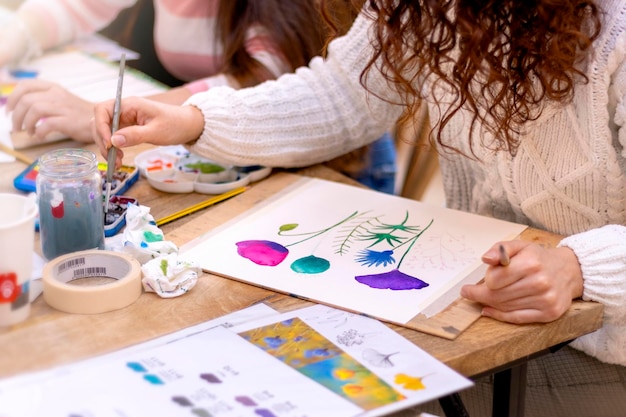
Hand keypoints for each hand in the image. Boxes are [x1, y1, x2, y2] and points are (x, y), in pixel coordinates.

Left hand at [6, 79, 94, 142]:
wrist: (101, 120)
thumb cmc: (78, 113)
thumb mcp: (60, 99)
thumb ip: (43, 99)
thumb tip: (20, 107)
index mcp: (53, 88)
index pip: (25, 85)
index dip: (13, 97)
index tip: (9, 110)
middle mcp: (57, 95)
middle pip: (26, 100)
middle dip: (16, 115)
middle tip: (16, 127)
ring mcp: (63, 107)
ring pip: (34, 110)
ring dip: (25, 123)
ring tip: (28, 132)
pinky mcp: (69, 121)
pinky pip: (47, 124)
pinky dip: (39, 132)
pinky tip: (40, 136)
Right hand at [92, 96, 204, 166]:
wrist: (188, 126)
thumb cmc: (175, 125)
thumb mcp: (156, 132)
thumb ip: (135, 135)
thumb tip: (114, 141)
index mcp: (129, 105)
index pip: (102, 110)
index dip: (101, 127)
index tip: (109, 144)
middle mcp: (123, 110)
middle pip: (100, 123)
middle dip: (103, 141)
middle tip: (113, 158)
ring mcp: (125, 120)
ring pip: (105, 132)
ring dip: (107, 148)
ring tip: (117, 162)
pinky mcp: (128, 128)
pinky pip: (114, 138)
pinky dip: (113, 149)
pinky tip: (119, 159)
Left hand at [460, 240, 583, 323]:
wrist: (569, 271)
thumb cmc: (538, 258)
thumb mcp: (520, 246)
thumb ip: (500, 249)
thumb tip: (485, 259)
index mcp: (531, 263)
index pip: (494, 279)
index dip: (485, 280)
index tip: (480, 280)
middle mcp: (540, 283)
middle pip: (497, 296)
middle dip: (480, 294)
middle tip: (468, 293)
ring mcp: (545, 300)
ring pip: (505, 307)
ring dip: (490, 304)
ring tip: (483, 298)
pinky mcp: (549, 313)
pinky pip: (517, 318)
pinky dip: (500, 316)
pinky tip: (489, 310)